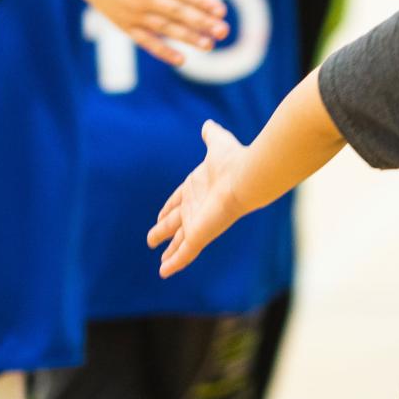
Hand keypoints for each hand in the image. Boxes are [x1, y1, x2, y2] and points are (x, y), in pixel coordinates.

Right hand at [87, 0, 226, 66]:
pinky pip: (146, 41)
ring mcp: (132, 12)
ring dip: (188, 38)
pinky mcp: (123, 23)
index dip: (202, 0)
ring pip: (165, 28)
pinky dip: (163, 51)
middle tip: (224, 31)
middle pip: (177, 12)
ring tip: (209, 45)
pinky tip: (181, 59)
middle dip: (201, 22)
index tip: (221, 10)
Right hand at [149, 120, 249, 275]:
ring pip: (180, 242)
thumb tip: (208, 125)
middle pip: (176, 224)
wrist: (246, 177)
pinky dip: (174, 263)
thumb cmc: (234, 160)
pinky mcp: (199, 234)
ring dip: (169, 253)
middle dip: (164, 232)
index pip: (178, 202)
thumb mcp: (218, 143)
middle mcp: (196, 208)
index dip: (168, 209)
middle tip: (153, 241)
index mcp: (197, 188)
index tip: (159, 216)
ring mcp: (198, 223)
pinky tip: (164, 272)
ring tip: (160, 265)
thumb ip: (211, 136)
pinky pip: (184, 252)